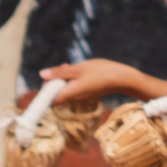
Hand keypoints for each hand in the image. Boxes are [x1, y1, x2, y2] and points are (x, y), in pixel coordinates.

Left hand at [38, 59, 164, 104]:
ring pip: (66, 90)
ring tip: (69, 66)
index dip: (45, 92)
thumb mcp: (79, 68)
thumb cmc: (101, 72)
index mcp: (71, 93)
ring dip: (64, 79)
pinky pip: (74, 88)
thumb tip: (42, 74)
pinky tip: (78, 70)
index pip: (50, 100)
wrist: (123, 79)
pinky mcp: (88, 93)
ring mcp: (82, 96)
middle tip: (59, 69)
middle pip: (57, 94)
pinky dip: (72, 80)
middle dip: (54, 82)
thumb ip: (60, 72)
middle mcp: (75, 98)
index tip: (46, 80)